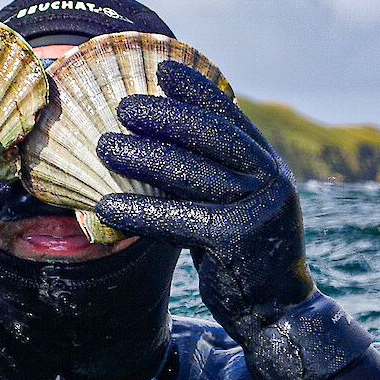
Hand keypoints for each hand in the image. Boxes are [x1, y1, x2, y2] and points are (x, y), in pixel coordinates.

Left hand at [95, 62, 374, 379]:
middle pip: (211, 135)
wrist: (275, 311)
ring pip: (191, 173)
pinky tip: (107, 205)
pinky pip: (178, 219)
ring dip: (142, 157)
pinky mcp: (237, 241)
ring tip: (104, 145)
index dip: (196, 89)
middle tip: (123, 106)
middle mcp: (269, 179)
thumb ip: (209, 172)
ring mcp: (258, 209)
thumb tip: (155, 139)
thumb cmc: (238, 252)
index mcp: (268, 163)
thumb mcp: (231, 203)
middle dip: (164, 115)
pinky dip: (140, 211)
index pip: (229, 115)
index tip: (163, 68)